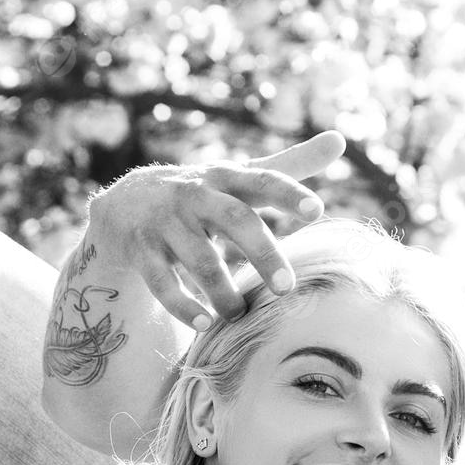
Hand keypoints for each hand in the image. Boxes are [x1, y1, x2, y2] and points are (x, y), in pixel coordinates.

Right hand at [86, 131, 344, 329]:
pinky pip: (162, 281)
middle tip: (287, 288)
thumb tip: (340, 140)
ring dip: (223, 290)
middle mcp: (195, 195)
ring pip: (199, 258)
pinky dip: (183, 305)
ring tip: (240, 314)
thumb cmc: (202, 194)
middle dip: (262, 253)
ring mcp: (164, 222)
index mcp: (225, 177)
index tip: (317, 210)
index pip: (262, 180)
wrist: (124, 205)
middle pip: (234, 220)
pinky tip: (205, 324)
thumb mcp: (240, 176)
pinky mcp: (140, 250)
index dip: (288, 194)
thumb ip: (290, 164)